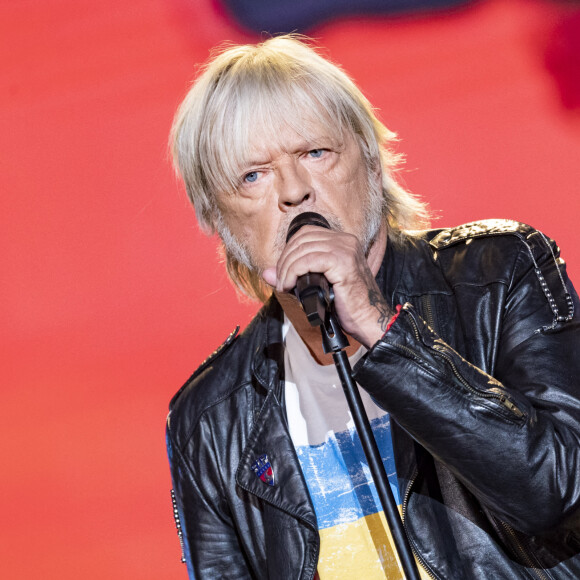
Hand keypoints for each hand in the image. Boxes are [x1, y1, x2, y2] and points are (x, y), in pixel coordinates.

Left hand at [261, 225, 392, 347]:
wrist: (368, 319)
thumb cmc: (347, 305)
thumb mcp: (317, 284)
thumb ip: (293, 274)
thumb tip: (266, 272)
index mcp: (343, 241)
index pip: (306, 233)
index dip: (289, 250)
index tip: (282, 271)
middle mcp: (345, 240)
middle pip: (302, 239)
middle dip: (284, 259)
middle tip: (280, 280)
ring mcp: (345, 249)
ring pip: (302, 249)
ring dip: (286, 268)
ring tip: (283, 285)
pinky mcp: (342, 262)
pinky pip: (307, 261)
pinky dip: (293, 272)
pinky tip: (289, 286)